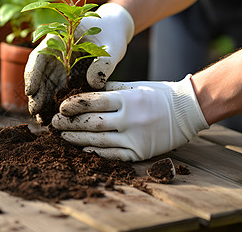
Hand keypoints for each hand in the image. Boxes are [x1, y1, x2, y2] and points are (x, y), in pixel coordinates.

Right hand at [24, 3, 133, 122]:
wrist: (113, 31)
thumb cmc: (111, 33)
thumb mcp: (111, 46)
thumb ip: (103, 63)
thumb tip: (94, 84)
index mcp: (58, 38)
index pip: (39, 56)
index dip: (32, 74)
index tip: (31, 91)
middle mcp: (53, 53)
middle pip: (38, 74)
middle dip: (35, 94)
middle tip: (36, 112)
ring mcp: (58, 66)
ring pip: (44, 85)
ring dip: (42, 102)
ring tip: (42, 120)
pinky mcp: (65, 77)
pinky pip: (56, 91)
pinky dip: (53, 103)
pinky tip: (54, 117)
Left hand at [52, 75, 208, 160]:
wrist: (187, 110)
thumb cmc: (157, 94)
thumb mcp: (134, 85)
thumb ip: (109, 89)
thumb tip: (82, 91)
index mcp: (128, 98)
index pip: (94, 101)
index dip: (74, 105)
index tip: (60, 107)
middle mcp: (131, 118)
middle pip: (92, 122)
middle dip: (69, 123)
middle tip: (53, 123)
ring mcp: (135, 137)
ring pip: (98, 140)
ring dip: (77, 139)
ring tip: (62, 136)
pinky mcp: (140, 152)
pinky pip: (112, 154)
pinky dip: (95, 152)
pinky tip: (82, 149)